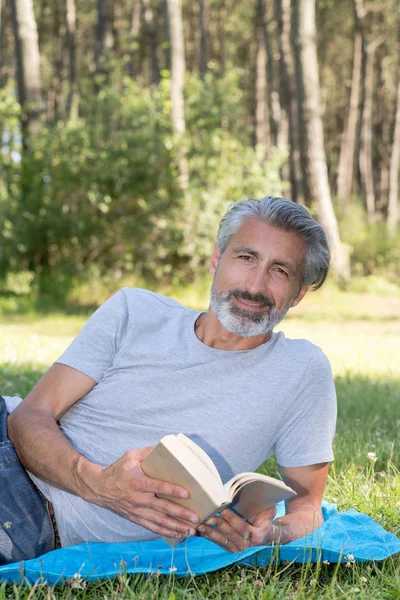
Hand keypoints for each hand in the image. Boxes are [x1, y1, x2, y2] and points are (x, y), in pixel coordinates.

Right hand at [80, 447, 199, 538]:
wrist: (99, 488)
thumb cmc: (117, 470)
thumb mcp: (131, 456)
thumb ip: (148, 452)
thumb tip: (165, 447)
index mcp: (138, 482)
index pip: (158, 487)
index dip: (172, 490)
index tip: (187, 494)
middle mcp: (139, 499)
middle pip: (163, 508)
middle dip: (180, 514)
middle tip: (196, 518)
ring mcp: (137, 511)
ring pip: (160, 521)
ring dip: (176, 527)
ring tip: (192, 531)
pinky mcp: (136, 518)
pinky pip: (152, 527)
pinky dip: (165, 532)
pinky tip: (178, 535)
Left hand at [197, 506, 276, 551]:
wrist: (265, 534)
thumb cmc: (265, 518)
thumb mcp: (269, 511)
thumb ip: (265, 506)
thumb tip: (260, 494)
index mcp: (257, 536)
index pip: (242, 527)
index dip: (232, 518)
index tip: (222, 508)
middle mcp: (247, 545)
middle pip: (230, 535)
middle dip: (218, 526)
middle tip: (208, 518)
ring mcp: (237, 548)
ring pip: (222, 541)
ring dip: (210, 533)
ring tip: (200, 526)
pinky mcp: (230, 548)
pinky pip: (218, 543)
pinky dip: (209, 537)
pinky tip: (200, 531)